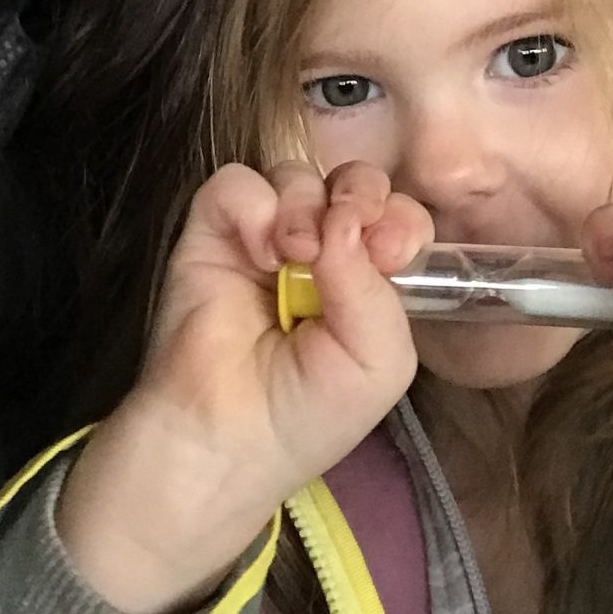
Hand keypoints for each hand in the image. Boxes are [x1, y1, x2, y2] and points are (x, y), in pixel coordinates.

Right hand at [56, 161, 430, 613]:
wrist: (225, 438)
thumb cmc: (307, 414)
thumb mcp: (379, 362)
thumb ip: (378, 289)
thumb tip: (343, 220)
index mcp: (366, 279)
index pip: (396, 218)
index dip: (400, 220)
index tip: (393, 251)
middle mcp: (318, 250)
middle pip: (352, 182)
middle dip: (361, 194)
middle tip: (351, 230)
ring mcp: (263, 238)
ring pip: (297, 175)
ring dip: (306, 207)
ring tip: (296, 257)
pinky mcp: (211, 231)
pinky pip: (236, 183)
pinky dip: (255, 206)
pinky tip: (260, 253)